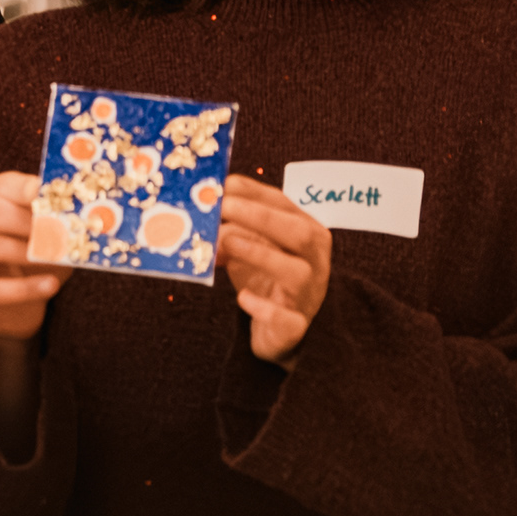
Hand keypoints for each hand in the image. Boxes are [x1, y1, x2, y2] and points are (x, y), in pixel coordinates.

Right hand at [0, 172, 64, 343]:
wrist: (19, 303)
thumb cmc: (32, 258)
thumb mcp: (44, 232)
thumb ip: (52, 217)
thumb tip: (78, 207)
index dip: (22, 189)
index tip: (47, 194)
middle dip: (23, 220)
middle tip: (56, 230)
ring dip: (25, 252)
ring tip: (55, 257)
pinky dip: (24, 288)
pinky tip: (50, 286)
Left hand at [218, 177, 333, 364]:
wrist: (281, 329)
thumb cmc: (266, 278)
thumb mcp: (251, 247)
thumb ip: (232, 230)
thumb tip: (201, 218)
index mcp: (306, 232)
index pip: (286, 205)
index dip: (254, 193)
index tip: (222, 186)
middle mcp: (315, 260)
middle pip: (300, 233)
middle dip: (261, 217)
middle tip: (224, 207)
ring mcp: (309, 293)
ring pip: (297, 271)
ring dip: (260, 254)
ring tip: (226, 244)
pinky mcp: (297, 326)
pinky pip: (287, 319)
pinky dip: (264, 308)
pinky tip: (242, 298)